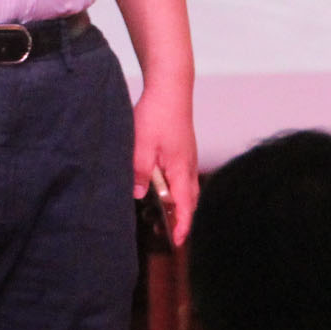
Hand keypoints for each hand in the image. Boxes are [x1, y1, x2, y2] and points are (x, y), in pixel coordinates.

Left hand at [132, 84, 197, 246]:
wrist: (170, 88)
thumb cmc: (157, 114)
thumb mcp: (141, 146)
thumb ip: (140, 172)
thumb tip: (139, 194)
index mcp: (181, 169)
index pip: (186, 205)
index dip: (183, 225)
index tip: (179, 241)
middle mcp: (189, 165)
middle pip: (190, 199)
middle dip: (183, 218)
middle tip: (170, 233)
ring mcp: (187, 156)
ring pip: (186, 187)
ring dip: (179, 203)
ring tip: (165, 215)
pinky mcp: (183, 148)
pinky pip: (182, 175)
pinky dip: (176, 188)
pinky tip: (162, 187)